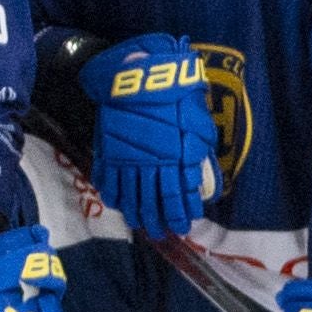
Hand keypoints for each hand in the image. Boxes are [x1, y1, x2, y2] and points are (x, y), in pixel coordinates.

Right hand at [82, 35, 214, 235]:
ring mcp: (127, 158)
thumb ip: (199, 152)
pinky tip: (117, 203)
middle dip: (158, 220)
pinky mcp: (109, 150)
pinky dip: (112, 194)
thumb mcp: (198, 124)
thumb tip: (202, 177)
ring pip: (131, 195)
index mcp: (177, 157)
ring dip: (136, 213)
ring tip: (139, 224)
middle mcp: (152, 163)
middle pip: (154, 201)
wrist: (139, 76)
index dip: (182, 213)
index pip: (180, 195)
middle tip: (161, 234)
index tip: (184, 226)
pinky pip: (109, 179)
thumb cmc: (175, 97)